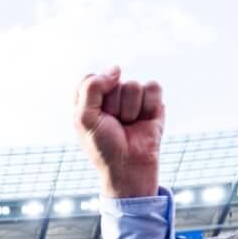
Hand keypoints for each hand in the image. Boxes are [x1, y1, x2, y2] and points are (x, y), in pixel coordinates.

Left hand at [74, 68, 163, 198]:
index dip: (95, 95)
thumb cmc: (103, 147)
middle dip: (114, 106)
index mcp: (91, 99)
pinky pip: (153, 88)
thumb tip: (116, 69)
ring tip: (129, 126)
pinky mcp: (153, 105)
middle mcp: (112, 96)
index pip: (91, 78)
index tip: (96, 117)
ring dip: (130, 110)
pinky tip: (144, 122)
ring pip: (133, 86)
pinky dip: (149, 107)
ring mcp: (132, 100)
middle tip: (115, 125)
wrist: (128, 168)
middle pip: (114, 81)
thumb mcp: (84, 118)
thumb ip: (91, 87)